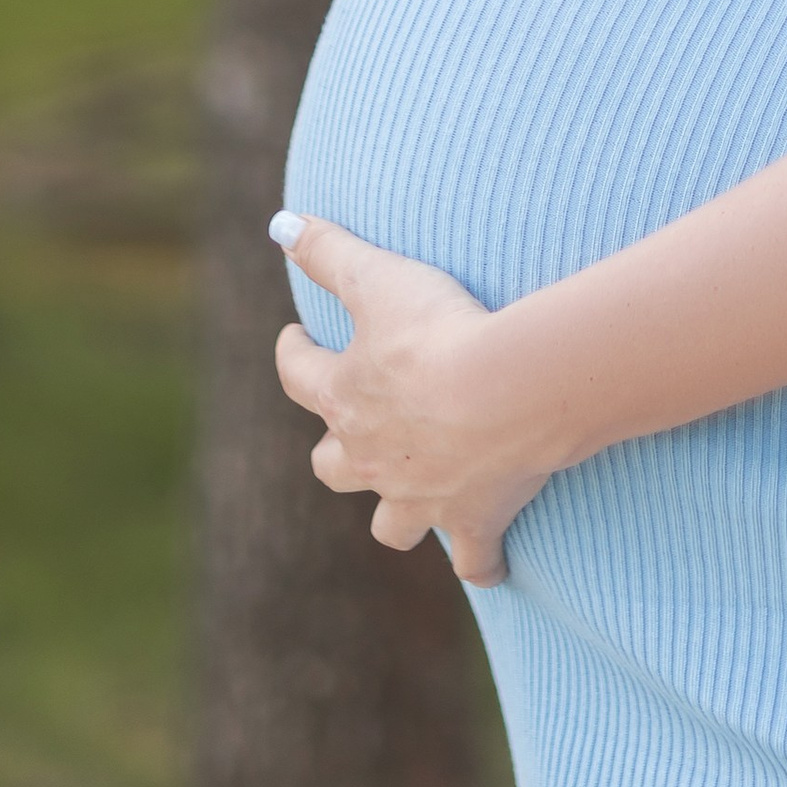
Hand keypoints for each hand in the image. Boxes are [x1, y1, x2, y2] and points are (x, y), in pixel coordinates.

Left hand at [273, 217, 552, 583]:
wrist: (506, 395)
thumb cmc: (440, 331)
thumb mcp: (379, 278)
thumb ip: (329, 250)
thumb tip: (280, 222)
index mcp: (346, 400)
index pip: (298, 376)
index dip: (293, 354)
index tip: (294, 337)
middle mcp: (374, 458)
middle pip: (334, 467)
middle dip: (335, 452)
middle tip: (348, 430)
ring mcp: (422, 497)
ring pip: (391, 526)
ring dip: (395, 516)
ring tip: (407, 502)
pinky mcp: (474, 521)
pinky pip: (474, 561)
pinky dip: (481, 563)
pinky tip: (487, 564)